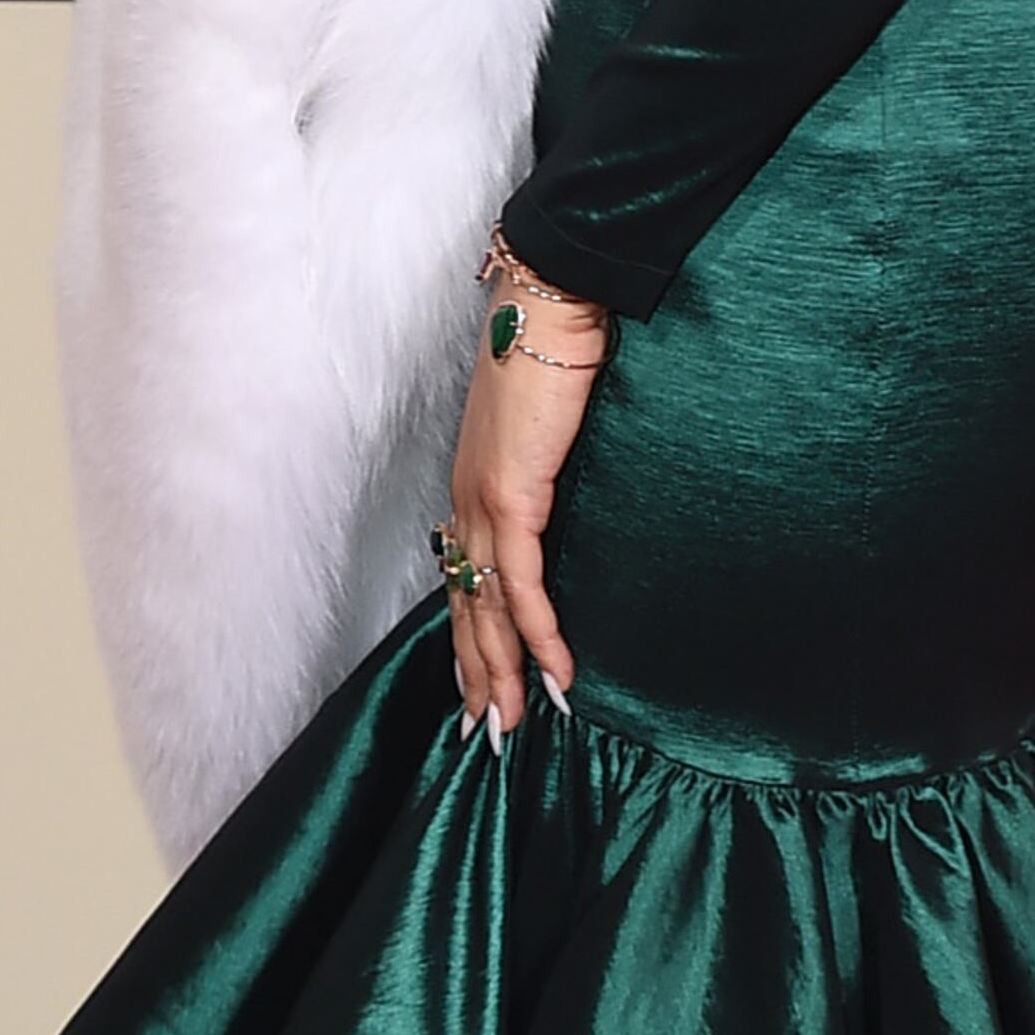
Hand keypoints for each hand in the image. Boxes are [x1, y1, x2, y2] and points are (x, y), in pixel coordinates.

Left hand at [441, 284, 606, 734]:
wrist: (550, 302)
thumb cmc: (554, 349)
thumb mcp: (547, 425)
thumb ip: (548, 467)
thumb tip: (568, 489)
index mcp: (473, 485)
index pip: (465, 578)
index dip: (471, 637)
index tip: (479, 684)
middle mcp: (467, 500)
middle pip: (466, 606)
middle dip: (478, 674)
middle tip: (490, 731)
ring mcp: (484, 501)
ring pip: (487, 607)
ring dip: (503, 671)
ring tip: (516, 722)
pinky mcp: (512, 495)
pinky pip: (524, 582)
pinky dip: (540, 631)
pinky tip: (556, 672)